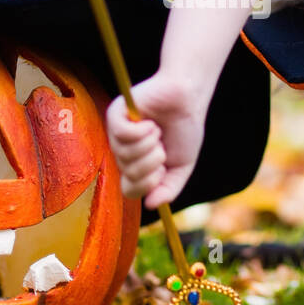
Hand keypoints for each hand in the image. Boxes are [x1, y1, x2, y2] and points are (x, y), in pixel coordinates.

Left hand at [105, 72, 206, 209]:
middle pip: (129, 174)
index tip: (162, 171)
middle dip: (152, 162)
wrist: (187, 99)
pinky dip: (141, 131)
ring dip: (149, 144)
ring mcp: (117, 133)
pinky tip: (151, 123)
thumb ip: (169, 189)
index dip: (148, 185)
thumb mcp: (181, 166)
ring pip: (124, 154)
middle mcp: (124, 152)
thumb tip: (150, 205)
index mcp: (137, 166)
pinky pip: (122, 134)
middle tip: (161, 146)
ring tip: (157, 131)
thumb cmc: (183, 130)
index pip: (130, 190)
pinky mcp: (116, 114)